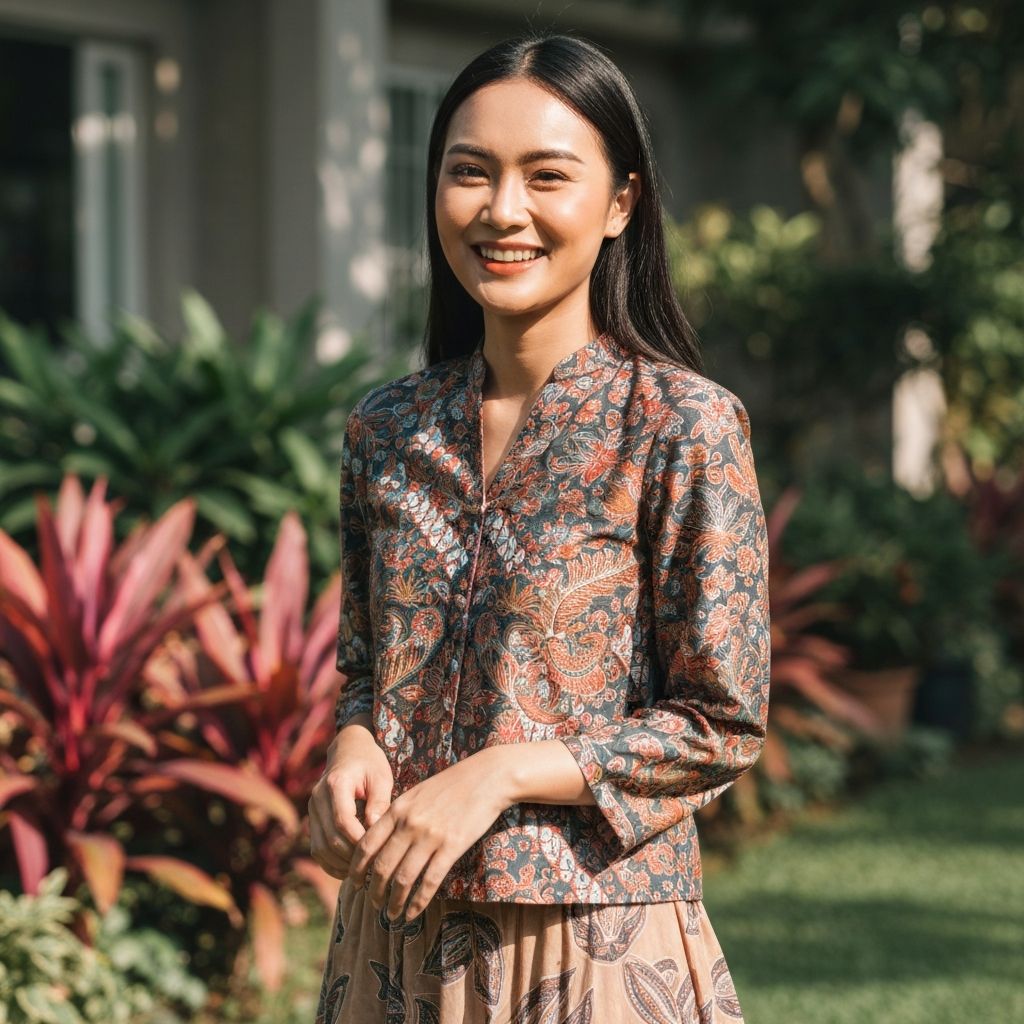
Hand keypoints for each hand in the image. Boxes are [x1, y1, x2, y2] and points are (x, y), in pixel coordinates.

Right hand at [308, 716, 393, 879]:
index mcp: (335, 784)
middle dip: (352, 857)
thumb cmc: (369, 763)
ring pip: (320, 848)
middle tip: (375, 865)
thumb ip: (379, 803)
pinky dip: (331, 862)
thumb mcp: (381, 777)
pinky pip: (317, 849)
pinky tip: (350, 867)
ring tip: (364, 870)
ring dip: (341, 864)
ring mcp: (312, 810)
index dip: (359, 841)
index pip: (343, 822)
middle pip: (330, 839)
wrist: (348, 750)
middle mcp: (317, 798)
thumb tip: (375, 832)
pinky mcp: (313, 820)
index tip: (379, 851)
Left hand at [347, 748, 512, 922]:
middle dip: (374, 891)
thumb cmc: (451, 785)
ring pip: (403, 879)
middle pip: (382, 866)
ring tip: (391, 915)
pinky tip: (412, 913)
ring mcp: (430, 836)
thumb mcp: (417, 794)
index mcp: (398, 810)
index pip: (367, 845)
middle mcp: (409, 824)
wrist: (486, 777)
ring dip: (394, 902)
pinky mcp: (451, 847)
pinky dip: (418, 902)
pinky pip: (429, 881)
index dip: (357, 869)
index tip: (355, 882)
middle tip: (373, 903)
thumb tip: (382, 841)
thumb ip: (398, 815)